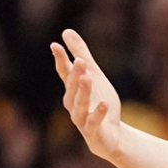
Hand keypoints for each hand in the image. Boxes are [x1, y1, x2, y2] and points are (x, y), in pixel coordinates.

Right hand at [52, 29, 124, 160]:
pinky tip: (104, 103)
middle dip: (75, 75)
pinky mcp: (93, 131)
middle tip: (80, 60)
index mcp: (72, 90)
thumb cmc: (99, 103)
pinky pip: (94, 122)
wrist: (111, 136)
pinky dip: (98, 113)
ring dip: (83, 92)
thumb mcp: (94, 76)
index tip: (55, 45)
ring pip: (80, 104)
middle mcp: (73, 104)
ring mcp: (82, 119)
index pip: (64, 73)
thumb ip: (82, 54)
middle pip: (72, 87)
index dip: (60, 60)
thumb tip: (66, 31)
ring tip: (87, 78)